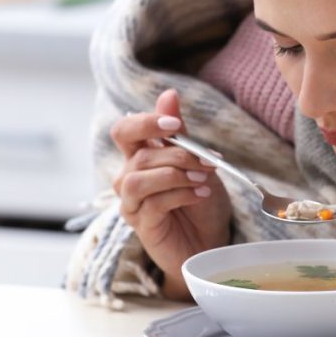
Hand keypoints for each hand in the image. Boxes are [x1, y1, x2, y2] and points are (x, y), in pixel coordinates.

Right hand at [111, 89, 231, 299]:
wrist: (211, 241)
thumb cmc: (202, 202)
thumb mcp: (198, 162)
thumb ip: (180, 134)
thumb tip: (168, 94)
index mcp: (141, 156)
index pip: (125, 130)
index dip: (145, 122)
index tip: (176, 126)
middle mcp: (130, 176)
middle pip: (134, 152)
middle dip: (174, 152)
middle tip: (206, 160)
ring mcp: (132, 202)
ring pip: (137, 178)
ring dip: (175, 174)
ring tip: (202, 180)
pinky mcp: (141, 224)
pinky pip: (153, 203)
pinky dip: (180, 194)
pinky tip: (200, 194)